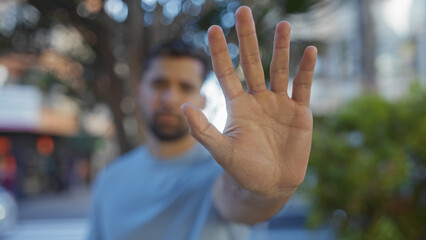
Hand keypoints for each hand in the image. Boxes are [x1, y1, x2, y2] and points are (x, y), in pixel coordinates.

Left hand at [182, 6, 316, 196]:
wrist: (271, 186)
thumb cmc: (243, 170)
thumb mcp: (222, 151)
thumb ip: (203, 131)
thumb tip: (183, 107)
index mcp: (237, 105)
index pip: (226, 72)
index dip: (220, 52)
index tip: (213, 29)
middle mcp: (257, 99)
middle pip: (251, 62)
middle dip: (247, 38)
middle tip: (243, 11)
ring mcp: (279, 104)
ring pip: (279, 69)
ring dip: (281, 48)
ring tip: (283, 24)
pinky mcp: (299, 112)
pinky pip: (303, 87)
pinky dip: (307, 70)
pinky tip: (310, 51)